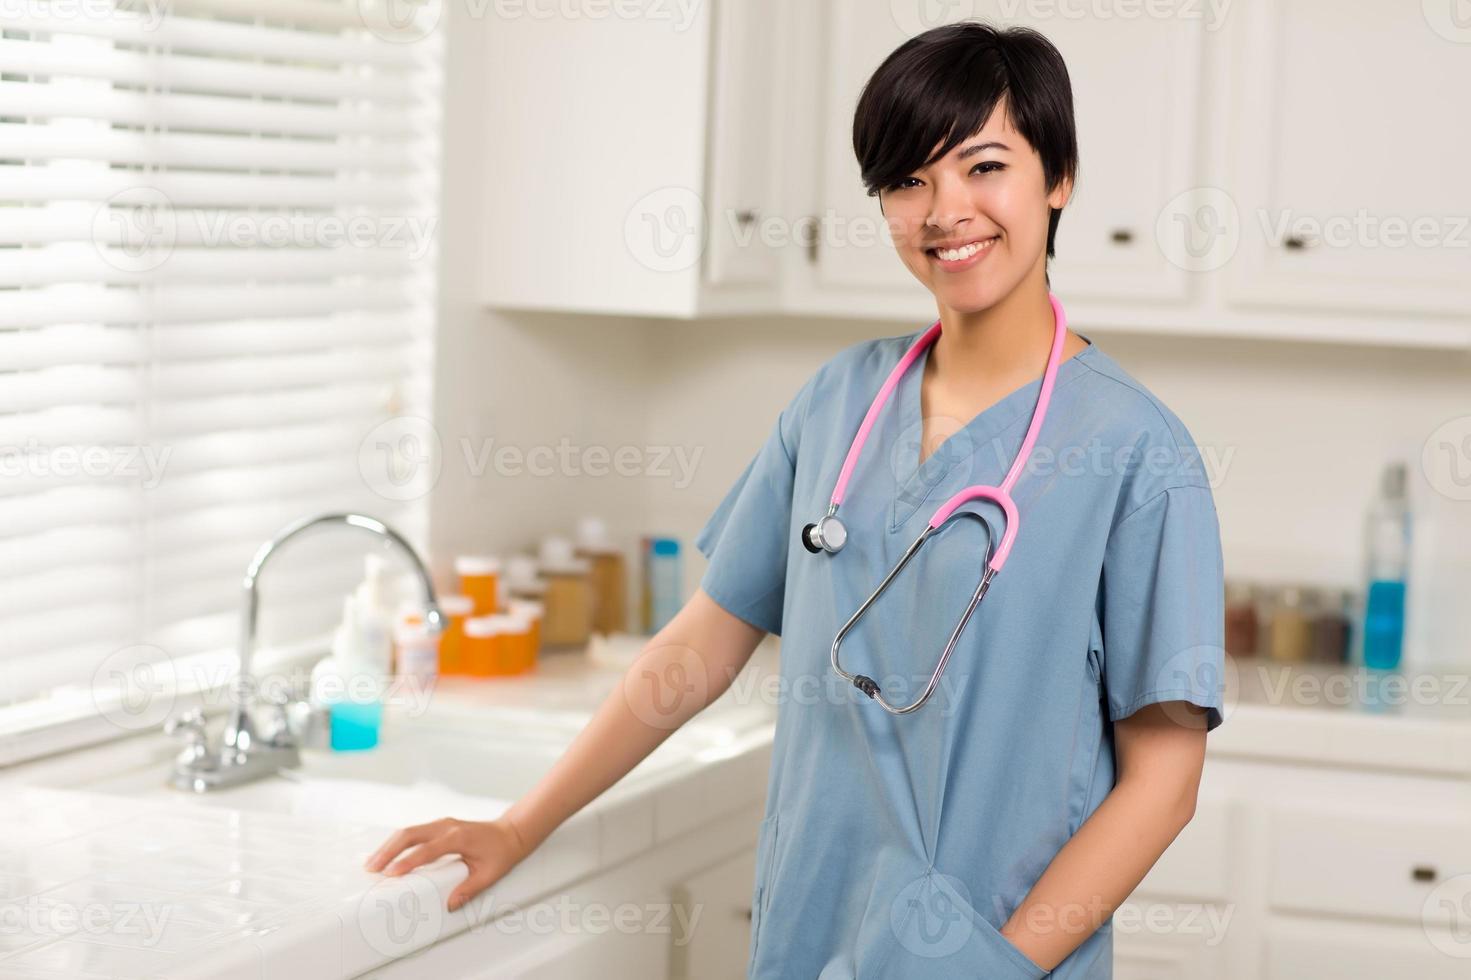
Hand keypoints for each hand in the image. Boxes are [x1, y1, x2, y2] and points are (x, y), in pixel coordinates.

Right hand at [364, 816, 531, 910]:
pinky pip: (413, 832)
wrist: (510, 833)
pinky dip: (397, 843)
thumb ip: (469, 889)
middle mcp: (447, 827)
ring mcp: (441, 824)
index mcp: (458, 837)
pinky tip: (386, 855)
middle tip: (372, 868)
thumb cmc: (501, 852)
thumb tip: (450, 904)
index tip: (391, 874)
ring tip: (372, 863)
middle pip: (410, 834)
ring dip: (389, 846)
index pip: (428, 850)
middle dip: (388, 850)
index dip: (408, 862)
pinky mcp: (438, 826)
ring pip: (408, 831)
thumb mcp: (489, 874)